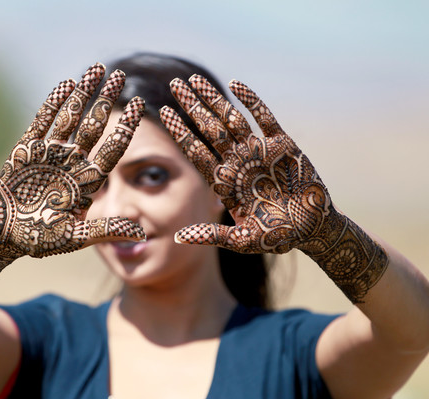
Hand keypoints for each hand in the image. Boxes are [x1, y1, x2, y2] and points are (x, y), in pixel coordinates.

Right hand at [0, 63, 145, 307]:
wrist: (3, 236)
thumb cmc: (39, 240)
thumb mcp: (73, 238)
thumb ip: (103, 231)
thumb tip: (140, 233)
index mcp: (86, 181)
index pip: (113, 148)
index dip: (126, 126)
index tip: (142, 104)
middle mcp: (71, 163)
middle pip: (95, 126)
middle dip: (107, 100)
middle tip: (121, 75)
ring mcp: (50, 154)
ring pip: (70, 118)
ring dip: (83, 94)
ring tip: (97, 69)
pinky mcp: (26, 151)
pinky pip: (42, 122)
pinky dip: (53, 103)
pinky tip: (66, 84)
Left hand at [160, 76, 387, 302]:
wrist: (313, 229)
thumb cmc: (276, 237)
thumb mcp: (242, 240)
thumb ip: (211, 235)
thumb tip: (177, 239)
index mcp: (225, 182)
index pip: (197, 152)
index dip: (181, 132)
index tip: (163, 112)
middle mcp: (238, 163)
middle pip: (209, 130)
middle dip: (192, 107)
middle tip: (175, 84)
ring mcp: (259, 152)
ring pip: (232, 119)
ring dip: (214, 100)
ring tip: (194, 80)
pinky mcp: (283, 145)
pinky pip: (265, 118)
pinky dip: (251, 101)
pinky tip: (235, 85)